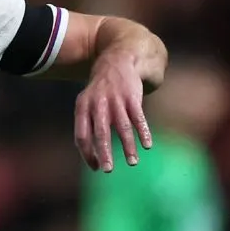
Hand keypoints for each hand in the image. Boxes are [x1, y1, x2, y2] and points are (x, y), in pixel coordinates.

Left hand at [75, 53, 153, 172]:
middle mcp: (98, 104)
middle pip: (100, 132)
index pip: (82, 135)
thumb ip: (86, 126)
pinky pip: (138, 117)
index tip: (95, 167)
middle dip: (104, 152)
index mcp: (82, 107)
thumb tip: (91, 157)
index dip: (87, 153)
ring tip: (132, 163)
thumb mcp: (86, 103)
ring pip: (122, 127)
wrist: (117, 60)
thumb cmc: (99, 91)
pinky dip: (143, 132)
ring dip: (128, 146)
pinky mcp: (132, 96)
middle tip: (107, 170)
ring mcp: (116, 100)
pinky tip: (147, 145)